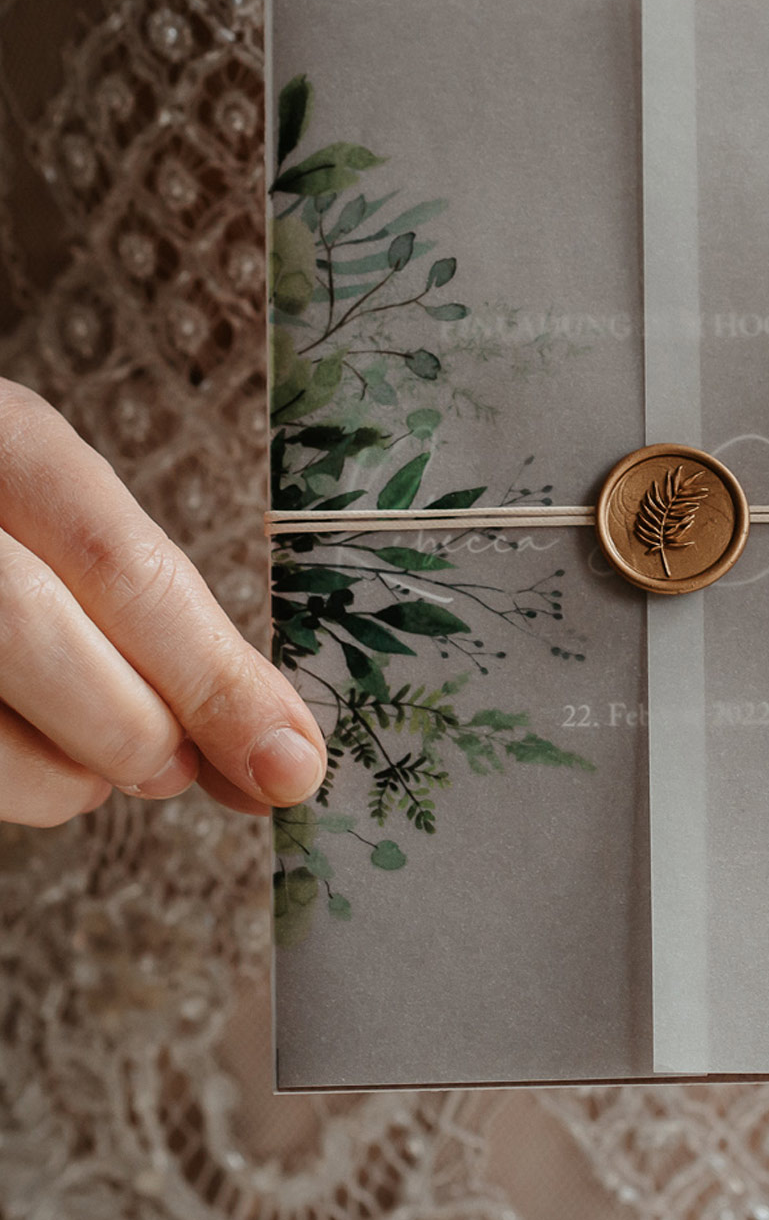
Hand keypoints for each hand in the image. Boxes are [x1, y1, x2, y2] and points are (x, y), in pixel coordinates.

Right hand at [0, 380, 326, 825]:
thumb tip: (280, 755)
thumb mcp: (68, 523)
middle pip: (35, 634)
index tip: (289, 762)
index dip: (214, 676)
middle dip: (130, 728)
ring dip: (63, 778)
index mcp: (2, 437)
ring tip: (91, 761)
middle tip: (174, 766)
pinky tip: (18, 747)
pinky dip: (5, 782)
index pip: (119, 561)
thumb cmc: (4, 535)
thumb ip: (165, 621)